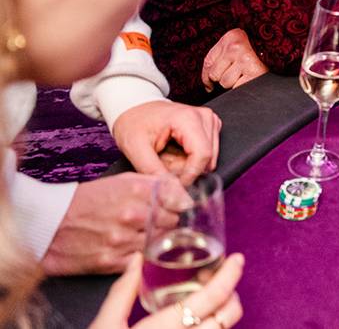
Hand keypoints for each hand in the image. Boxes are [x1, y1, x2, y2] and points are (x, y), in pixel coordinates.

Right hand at [42, 173, 186, 275]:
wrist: (49, 224)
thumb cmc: (87, 200)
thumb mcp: (121, 181)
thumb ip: (155, 184)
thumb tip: (184, 194)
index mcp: (136, 190)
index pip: (178, 201)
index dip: (178, 206)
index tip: (175, 209)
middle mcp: (131, 214)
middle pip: (172, 223)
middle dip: (168, 223)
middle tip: (156, 224)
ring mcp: (121, 239)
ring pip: (159, 243)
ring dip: (156, 241)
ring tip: (141, 236)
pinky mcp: (111, 261)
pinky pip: (141, 261)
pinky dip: (141, 257)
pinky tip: (132, 250)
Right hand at [91, 252, 244, 328]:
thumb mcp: (105, 326)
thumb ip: (122, 292)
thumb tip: (138, 259)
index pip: (211, 298)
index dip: (230, 275)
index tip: (237, 260)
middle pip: (228, 317)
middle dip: (232, 296)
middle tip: (219, 284)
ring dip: (223, 316)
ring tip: (209, 306)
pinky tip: (196, 326)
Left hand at [111, 101, 220, 184]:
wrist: (134, 107)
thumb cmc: (134, 123)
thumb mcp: (135, 148)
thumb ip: (153, 171)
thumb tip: (170, 190)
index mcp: (188, 118)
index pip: (202, 156)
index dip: (189, 176)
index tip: (172, 185)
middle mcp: (205, 116)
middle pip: (206, 158)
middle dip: (185, 169)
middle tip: (161, 164)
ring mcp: (210, 120)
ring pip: (208, 158)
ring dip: (187, 164)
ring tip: (166, 156)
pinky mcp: (210, 125)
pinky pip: (207, 153)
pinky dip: (190, 158)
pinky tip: (175, 151)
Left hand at [201, 29, 266, 91]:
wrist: (282, 54)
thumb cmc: (258, 55)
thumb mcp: (236, 50)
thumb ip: (219, 59)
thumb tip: (207, 84)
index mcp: (231, 36)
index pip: (208, 62)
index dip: (207, 76)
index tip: (210, 84)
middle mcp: (236, 45)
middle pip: (214, 74)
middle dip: (224, 78)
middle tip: (239, 72)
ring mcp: (244, 57)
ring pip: (224, 82)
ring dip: (235, 83)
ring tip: (246, 74)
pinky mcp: (253, 71)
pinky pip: (237, 87)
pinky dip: (243, 86)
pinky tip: (251, 78)